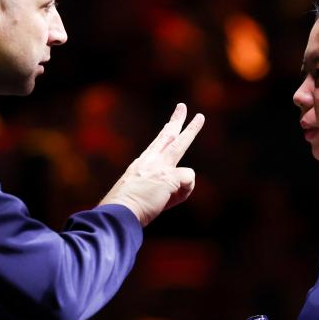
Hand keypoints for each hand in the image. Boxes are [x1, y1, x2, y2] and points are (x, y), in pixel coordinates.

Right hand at [100, 103, 204, 225]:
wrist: (118, 213)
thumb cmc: (125, 209)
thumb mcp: (138, 195)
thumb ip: (156, 188)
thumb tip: (178, 188)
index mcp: (141, 165)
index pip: (155, 146)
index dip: (164, 134)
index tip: (169, 125)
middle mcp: (149, 161)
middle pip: (166, 136)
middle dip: (176, 120)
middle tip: (182, 106)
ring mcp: (159, 167)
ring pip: (180, 143)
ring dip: (192, 129)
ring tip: (200, 117)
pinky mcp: (168, 176)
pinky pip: (188, 181)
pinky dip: (183, 194)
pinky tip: (169, 200)